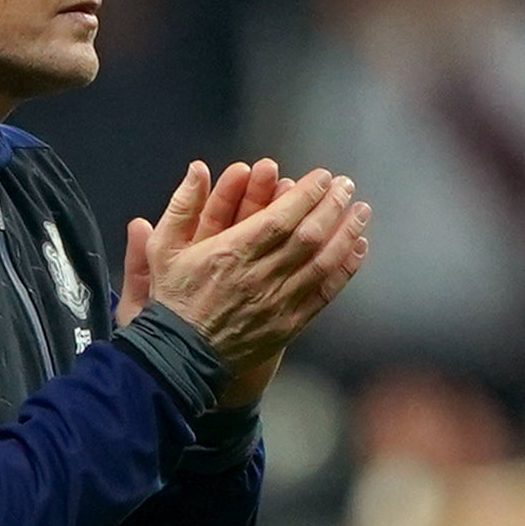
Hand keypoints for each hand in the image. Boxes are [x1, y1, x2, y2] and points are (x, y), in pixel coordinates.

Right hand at [125, 161, 371, 406]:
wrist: (181, 357)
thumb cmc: (174, 299)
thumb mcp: (164, 248)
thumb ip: (182, 206)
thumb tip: (197, 168)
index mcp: (231, 253)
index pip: (280, 217)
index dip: (307, 194)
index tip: (323, 177)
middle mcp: (259, 276)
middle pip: (307, 235)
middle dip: (331, 206)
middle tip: (346, 186)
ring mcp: (278, 302)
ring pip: (321, 263)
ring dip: (345, 234)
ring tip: (361, 212)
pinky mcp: (289, 324)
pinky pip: (323, 293)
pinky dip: (344, 270)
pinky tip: (357, 249)